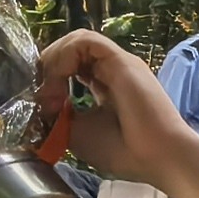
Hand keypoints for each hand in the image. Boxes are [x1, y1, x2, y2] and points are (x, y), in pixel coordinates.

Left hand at [30, 31, 194, 186]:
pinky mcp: (121, 60)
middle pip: (71, 51)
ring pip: (76, 40)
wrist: (159, 157)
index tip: (42, 108)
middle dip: (47, 69)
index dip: (49, 79)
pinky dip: (64, 56)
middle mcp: (112, 71)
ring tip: (49, 92)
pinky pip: (85, 41)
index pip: (71, 68)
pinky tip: (59, 80)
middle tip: (41, 99)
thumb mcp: (77, 133)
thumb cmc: (124, 150)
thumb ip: (58, 113)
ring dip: (53, 61)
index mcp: (105, 88)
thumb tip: (39, 100)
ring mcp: (118, 63)